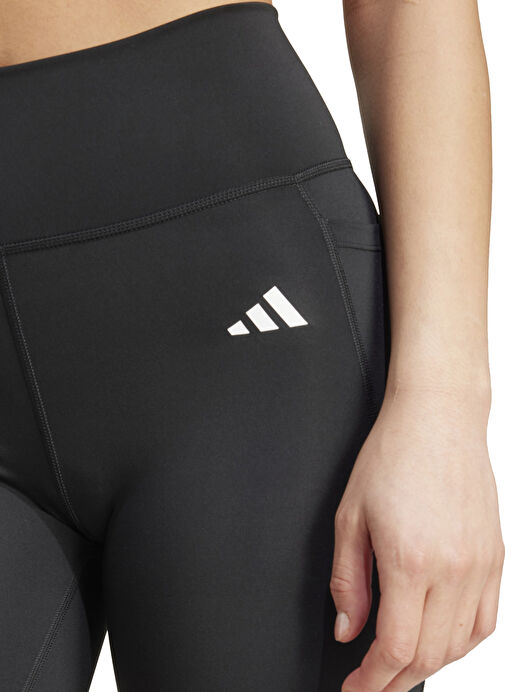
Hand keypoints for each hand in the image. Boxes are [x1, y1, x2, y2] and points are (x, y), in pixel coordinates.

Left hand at [330, 384, 503, 691]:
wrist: (438, 419)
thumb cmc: (392, 456)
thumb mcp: (350, 515)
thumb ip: (347, 579)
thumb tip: (348, 628)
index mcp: (410, 560)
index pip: (396, 648)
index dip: (372, 680)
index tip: (355, 687)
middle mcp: (453, 569)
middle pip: (428, 656)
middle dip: (394, 680)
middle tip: (370, 683)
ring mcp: (481, 566)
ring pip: (459, 645)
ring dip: (427, 665)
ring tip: (399, 666)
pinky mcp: (496, 558)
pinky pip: (485, 621)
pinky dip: (460, 643)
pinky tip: (439, 639)